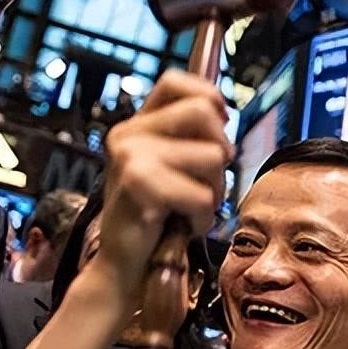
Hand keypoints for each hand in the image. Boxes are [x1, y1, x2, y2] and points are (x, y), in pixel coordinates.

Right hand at [99, 69, 231, 285]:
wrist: (124, 266)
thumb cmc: (155, 220)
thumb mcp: (170, 170)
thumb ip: (188, 139)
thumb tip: (224, 113)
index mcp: (137, 127)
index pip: (176, 82)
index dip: (209, 97)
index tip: (219, 127)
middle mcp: (129, 135)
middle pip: (205, 114)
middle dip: (221, 154)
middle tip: (206, 183)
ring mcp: (130, 157)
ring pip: (213, 157)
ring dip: (214, 193)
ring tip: (189, 210)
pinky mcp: (138, 185)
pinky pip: (201, 195)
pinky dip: (202, 219)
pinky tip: (183, 226)